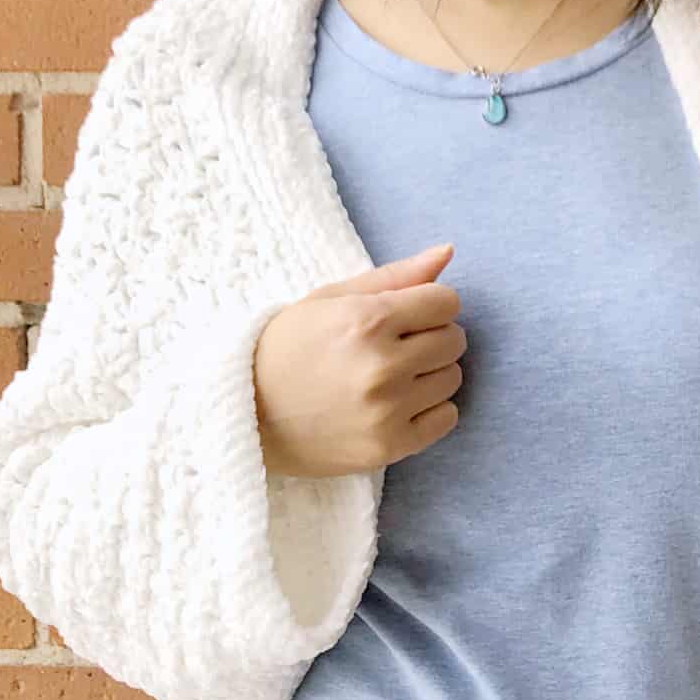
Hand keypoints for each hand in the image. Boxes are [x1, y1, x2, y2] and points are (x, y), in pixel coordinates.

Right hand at [253, 242, 465, 478]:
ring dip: (430, 373)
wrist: (246, 415)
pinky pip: (447, 418)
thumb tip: (448, 252)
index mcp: (367, 320)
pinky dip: (431, 409)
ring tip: (392, 376)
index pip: (446, 302)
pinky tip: (398, 404)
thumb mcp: (330, 300)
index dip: (430, 306)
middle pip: (453, 340)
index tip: (407, 316)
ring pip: (452, 378)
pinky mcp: (390, 447)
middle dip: (432, 337)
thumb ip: (394, 276)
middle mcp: (382, 366)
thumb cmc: (286, 349)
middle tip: (395, 347)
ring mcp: (387, 411)